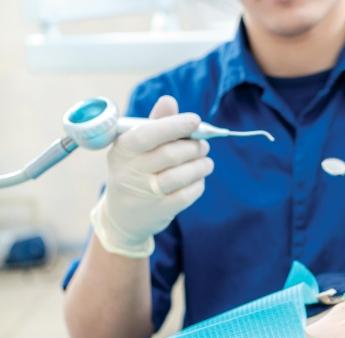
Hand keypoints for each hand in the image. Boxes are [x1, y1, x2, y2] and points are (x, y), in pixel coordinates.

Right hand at [91, 96, 213, 257]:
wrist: (122, 215)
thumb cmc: (135, 170)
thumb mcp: (137, 147)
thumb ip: (155, 123)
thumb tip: (169, 100)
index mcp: (122, 149)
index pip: (147, 134)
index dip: (174, 125)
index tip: (195, 120)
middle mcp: (129, 171)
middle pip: (170, 155)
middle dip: (194, 147)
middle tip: (203, 145)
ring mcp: (143, 193)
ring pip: (181, 176)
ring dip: (201, 166)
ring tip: (206, 162)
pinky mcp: (158, 211)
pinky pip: (187, 195)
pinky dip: (198, 184)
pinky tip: (198, 179)